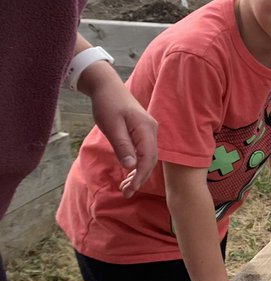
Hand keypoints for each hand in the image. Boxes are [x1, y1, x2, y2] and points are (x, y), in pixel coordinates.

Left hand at [85, 72, 156, 196]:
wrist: (107, 87)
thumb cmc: (107, 105)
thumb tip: (131, 167)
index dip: (140, 176)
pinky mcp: (143, 132)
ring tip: (126, 187)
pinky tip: (129, 173)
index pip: (148, 158)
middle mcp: (152, 131)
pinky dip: (138, 164)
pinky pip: (144, 151)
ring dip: (139, 173)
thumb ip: (122, 146)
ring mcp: (149, 131)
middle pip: (151, 160)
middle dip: (140, 179)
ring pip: (149, 157)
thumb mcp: (111, 126)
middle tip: (126, 193)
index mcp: (146, 129)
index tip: (129, 190)